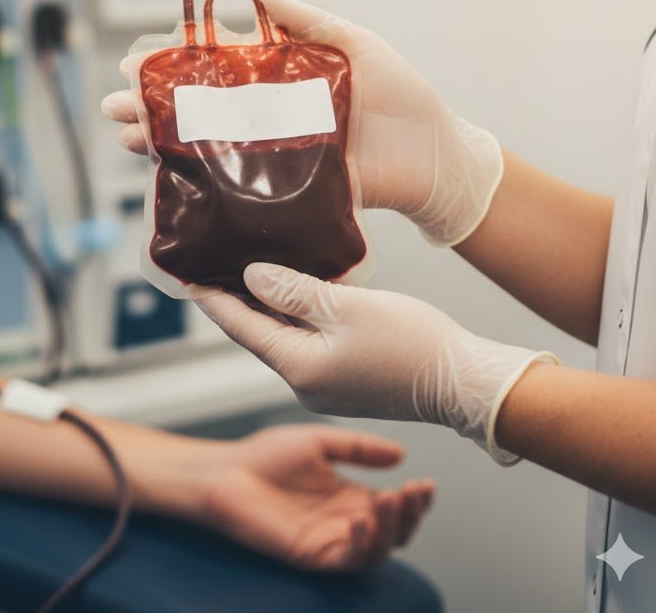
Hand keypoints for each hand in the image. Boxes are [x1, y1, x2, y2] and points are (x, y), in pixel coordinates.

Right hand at [102, 0, 502, 245]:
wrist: (437, 157)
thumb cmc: (404, 97)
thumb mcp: (360, 46)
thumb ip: (312, 23)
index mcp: (282, 79)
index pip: (218, 68)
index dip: (177, 65)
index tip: (138, 62)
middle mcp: (270, 116)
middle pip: (201, 109)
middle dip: (154, 107)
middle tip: (115, 106)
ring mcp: (274, 154)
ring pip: (208, 146)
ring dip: (164, 142)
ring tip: (126, 138)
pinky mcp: (286, 189)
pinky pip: (238, 187)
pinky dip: (202, 184)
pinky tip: (170, 179)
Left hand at [198, 263, 556, 464]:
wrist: (466, 384)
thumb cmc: (412, 344)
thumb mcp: (347, 307)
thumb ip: (295, 291)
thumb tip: (253, 277)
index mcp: (299, 367)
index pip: (243, 328)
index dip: (215, 302)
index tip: (188, 281)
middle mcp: (305, 383)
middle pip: (260, 335)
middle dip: (239, 302)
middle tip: (216, 268)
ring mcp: (327, 386)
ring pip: (285, 338)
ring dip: (270, 308)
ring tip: (250, 273)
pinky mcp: (348, 381)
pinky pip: (310, 344)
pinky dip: (298, 318)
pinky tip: (297, 293)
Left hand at [199, 424, 433, 569]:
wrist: (227, 472)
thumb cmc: (264, 456)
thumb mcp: (319, 442)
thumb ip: (358, 448)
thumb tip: (401, 453)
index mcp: (349, 496)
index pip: (395, 505)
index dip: (416, 499)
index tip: (426, 482)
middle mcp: (345, 521)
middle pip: (395, 531)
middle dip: (411, 515)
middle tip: (414, 491)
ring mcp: (329, 540)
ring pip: (377, 549)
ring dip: (391, 529)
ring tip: (391, 500)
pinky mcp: (311, 554)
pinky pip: (346, 558)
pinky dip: (360, 544)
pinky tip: (361, 521)